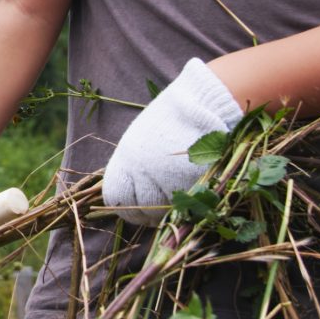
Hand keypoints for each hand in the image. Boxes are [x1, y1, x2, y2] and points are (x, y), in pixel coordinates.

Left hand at [101, 59, 243, 211]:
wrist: (203, 105)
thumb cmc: (171, 119)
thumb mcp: (141, 139)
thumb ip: (132, 165)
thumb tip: (130, 190)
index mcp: (126, 158)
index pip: (115, 196)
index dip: (125, 206)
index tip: (134, 207)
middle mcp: (142, 171)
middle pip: (138, 209)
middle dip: (147, 213)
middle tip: (156, 210)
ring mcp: (167, 179)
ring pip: (162, 211)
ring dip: (168, 209)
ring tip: (176, 197)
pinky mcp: (192, 183)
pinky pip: (185, 204)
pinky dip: (187, 203)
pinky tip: (191, 192)